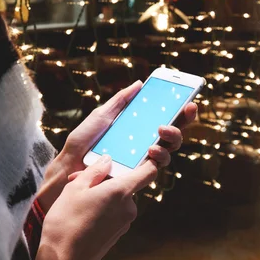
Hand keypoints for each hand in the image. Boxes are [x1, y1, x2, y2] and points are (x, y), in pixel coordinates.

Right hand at [29, 155, 157, 259]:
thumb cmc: (66, 221)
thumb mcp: (75, 187)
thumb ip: (95, 171)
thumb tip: (108, 160)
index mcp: (121, 192)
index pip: (148, 172)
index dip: (148, 161)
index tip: (140, 156)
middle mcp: (128, 207)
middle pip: (127, 184)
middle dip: (107, 180)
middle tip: (81, 180)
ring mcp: (125, 223)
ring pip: (118, 200)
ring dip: (102, 195)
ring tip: (77, 199)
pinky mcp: (118, 234)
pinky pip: (114, 213)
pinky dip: (103, 209)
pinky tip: (82, 214)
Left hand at [37, 81, 197, 210]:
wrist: (69, 165)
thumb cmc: (84, 141)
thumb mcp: (102, 115)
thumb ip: (120, 101)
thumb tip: (139, 84)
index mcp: (137, 130)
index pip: (164, 120)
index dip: (180, 112)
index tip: (189, 101)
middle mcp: (143, 145)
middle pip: (172, 135)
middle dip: (182, 122)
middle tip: (184, 111)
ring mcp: (141, 161)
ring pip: (169, 151)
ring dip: (173, 138)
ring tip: (162, 130)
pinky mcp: (136, 175)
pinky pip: (156, 167)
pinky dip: (160, 156)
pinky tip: (153, 149)